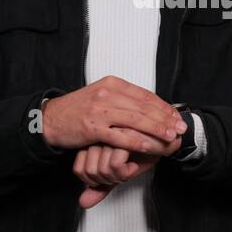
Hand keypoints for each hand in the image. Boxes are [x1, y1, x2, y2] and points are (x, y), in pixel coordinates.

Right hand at [42, 75, 186, 154]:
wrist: (51, 118)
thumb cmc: (78, 109)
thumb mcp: (102, 95)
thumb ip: (123, 98)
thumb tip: (149, 106)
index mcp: (112, 84)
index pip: (145, 95)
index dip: (164, 107)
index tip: (177, 116)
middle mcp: (108, 94)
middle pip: (144, 107)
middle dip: (165, 119)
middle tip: (180, 128)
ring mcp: (100, 111)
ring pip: (136, 121)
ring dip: (157, 130)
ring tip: (171, 138)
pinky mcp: (93, 128)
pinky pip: (121, 136)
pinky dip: (138, 142)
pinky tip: (150, 147)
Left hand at [74, 137, 181, 208]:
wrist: (167, 139)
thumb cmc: (143, 153)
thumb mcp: (118, 173)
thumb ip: (100, 187)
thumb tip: (83, 203)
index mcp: (94, 141)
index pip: (79, 169)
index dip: (94, 181)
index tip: (111, 177)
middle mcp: (99, 137)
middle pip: (89, 172)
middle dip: (107, 181)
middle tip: (121, 175)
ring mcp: (110, 136)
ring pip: (100, 169)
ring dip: (117, 178)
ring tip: (128, 170)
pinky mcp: (122, 137)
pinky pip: (113, 165)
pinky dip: (125, 172)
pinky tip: (134, 166)